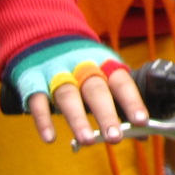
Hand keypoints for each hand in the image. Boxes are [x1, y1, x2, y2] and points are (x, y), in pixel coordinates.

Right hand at [29, 65, 148, 146]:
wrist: (43, 34)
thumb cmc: (81, 64)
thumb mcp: (102, 73)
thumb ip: (119, 103)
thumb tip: (142, 134)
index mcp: (102, 63)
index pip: (120, 81)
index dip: (131, 101)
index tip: (142, 122)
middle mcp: (81, 66)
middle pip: (95, 90)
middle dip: (106, 114)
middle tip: (115, 138)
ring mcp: (55, 72)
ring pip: (68, 95)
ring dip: (77, 118)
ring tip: (88, 140)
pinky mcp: (32, 78)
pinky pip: (37, 99)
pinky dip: (43, 119)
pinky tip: (50, 138)